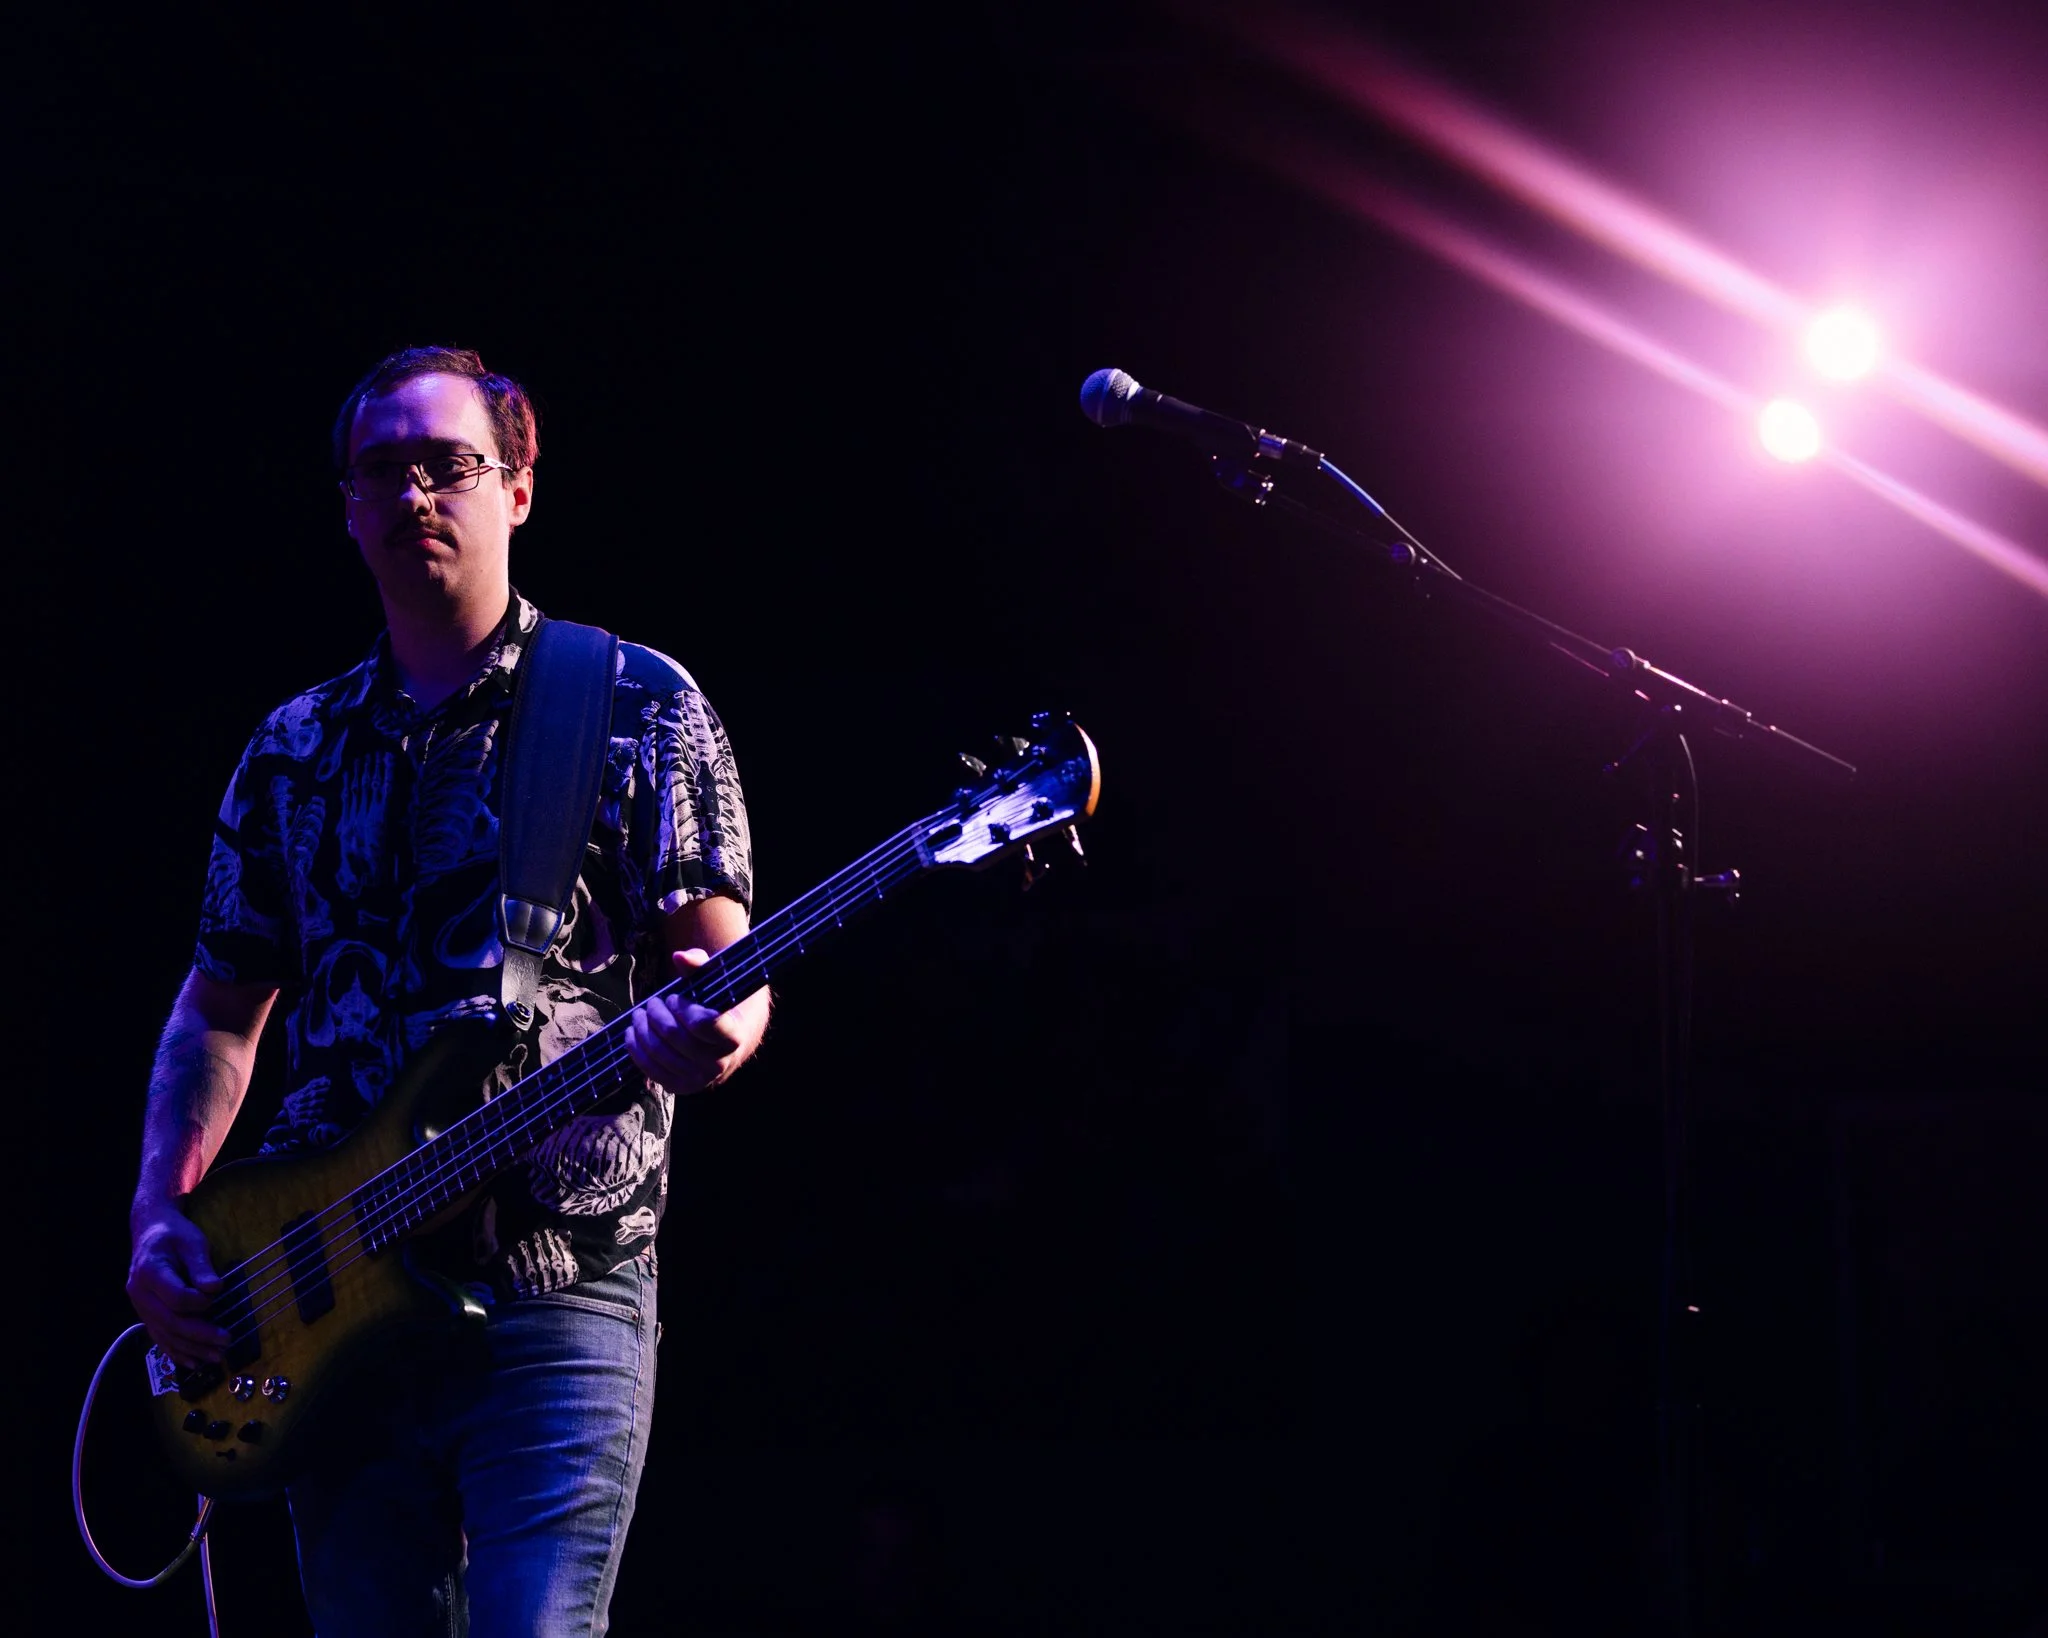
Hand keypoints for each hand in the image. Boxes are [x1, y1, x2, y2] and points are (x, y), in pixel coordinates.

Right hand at [128, 1201, 229, 1367]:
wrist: (150, 1233)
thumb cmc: (174, 1235)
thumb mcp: (192, 1242)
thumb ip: (201, 1266)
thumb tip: (214, 1289)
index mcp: (149, 1272)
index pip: (175, 1297)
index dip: (198, 1301)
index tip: (217, 1294)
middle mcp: (139, 1294)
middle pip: (169, 1321)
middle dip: (199, 1335)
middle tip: (226, 1341)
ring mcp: (140, 1307)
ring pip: (164, 1334)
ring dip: (191, 1348)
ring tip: (217, 1357)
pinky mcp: (146, 1315)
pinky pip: (159, 1337)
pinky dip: (176, 1352)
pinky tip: (193, 1363)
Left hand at [625, 948, 745, 1095]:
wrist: (729, 1039)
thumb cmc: (719, 1003)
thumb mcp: (715, 979)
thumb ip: (700, 965)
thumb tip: (679, 957)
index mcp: (733, 1037)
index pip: (703, 1024)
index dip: (682, 1007)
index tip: (676, 997)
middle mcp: (720, 1063)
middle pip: (674, 1035)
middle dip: (656, 1013)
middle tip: (653, 1002)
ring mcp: (700, 1079)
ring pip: (658, 1052)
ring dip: (642, 1028)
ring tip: (641, 1014)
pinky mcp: (681, 1087)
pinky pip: (650, 1070)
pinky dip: (636, 1049)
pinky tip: (632, 1033)